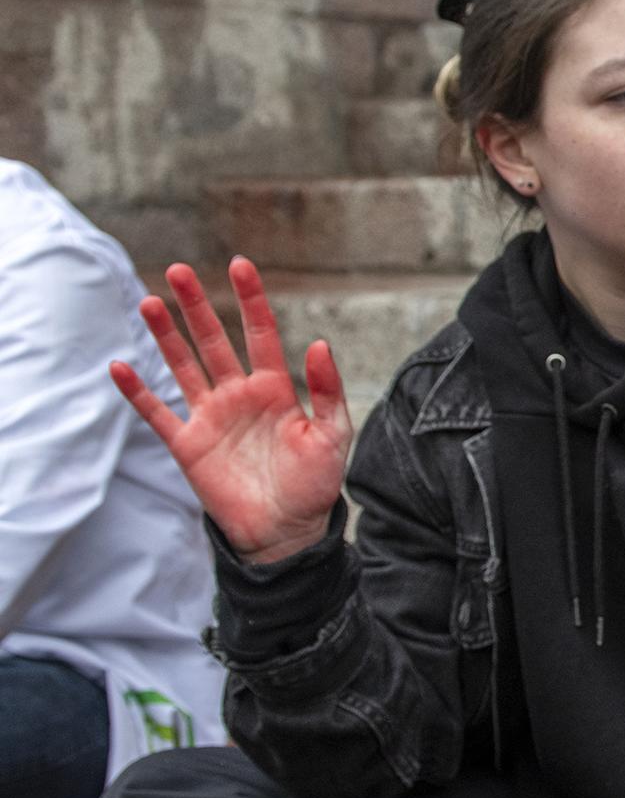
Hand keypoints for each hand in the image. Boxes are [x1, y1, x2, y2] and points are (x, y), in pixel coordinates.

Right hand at [110, 259, 351, 564]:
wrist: (285, 532)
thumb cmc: (315, 484)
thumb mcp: (332, 435)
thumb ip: (326, 390)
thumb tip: (320, 342)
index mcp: (275, 388)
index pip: (261, 332)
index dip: (251, 299)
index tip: (240, 265)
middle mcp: (239, 394)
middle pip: (214, 340)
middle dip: (197, 305)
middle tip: (179, 270)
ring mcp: (210, 417)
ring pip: (183, 366)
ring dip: (166, 336)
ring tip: (150, 300)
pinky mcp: (187, 444)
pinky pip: (157, 412)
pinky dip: (137, 391)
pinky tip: (119, 366)